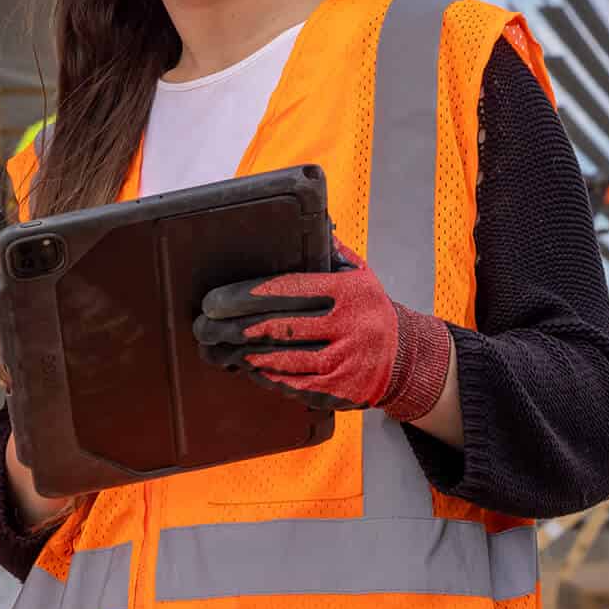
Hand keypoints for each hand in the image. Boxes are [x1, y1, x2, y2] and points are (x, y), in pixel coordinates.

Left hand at [192, 238, 449, 420]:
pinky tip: (242, 368)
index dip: (247, 296)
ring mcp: (345, 362)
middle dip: (234, 327)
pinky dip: (264, 377)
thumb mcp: (358, 273)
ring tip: (213, 346)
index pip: (289, 291)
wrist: (405, 357)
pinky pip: (293, 385)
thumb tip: (306, 217)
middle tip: (203, 324)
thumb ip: (329, 250)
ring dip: (241, 355)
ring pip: (282, 360)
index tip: (215, 300)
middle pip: (280, 328)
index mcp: (347, 292)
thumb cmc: (367, 307)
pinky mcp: (340, 391)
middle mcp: (348, 327)